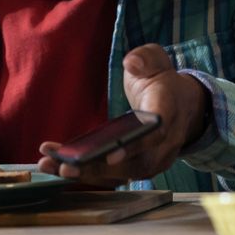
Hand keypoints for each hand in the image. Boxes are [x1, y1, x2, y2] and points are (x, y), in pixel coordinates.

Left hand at [37, 44, 210, 186]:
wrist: (182, 105)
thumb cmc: (162, 82)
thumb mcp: (156, 61)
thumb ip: (146, 58)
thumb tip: (133, 64)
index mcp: (168, 111)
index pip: (156, 133)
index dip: (134, 146)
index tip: (110, 154)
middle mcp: (164, 142)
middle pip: (135, 164)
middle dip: (99, 168)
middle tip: (67, 168)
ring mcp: (153, 159)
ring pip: (122, 175)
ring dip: (86, 174)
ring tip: (52, 167)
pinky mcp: (138, 166)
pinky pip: (113, 175)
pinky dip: (85, 174)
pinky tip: (56, 166)